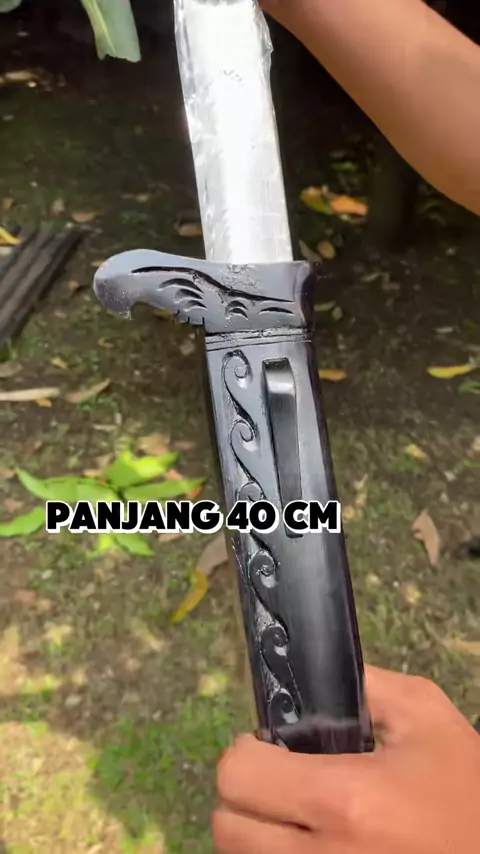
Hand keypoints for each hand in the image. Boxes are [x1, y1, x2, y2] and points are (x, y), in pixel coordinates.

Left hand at [213, 666, 479, 852]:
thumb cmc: (466, 791)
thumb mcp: (426, 717)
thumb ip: (367, 686)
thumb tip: (317, 681)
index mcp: (342, 799)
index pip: (238, 776)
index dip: (248, 754)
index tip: (272, 750)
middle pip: (227, 829)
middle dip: (247, 799)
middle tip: (281, 786)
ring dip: (259, 838)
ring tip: (299, 821)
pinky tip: (314, 846)